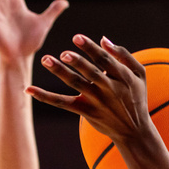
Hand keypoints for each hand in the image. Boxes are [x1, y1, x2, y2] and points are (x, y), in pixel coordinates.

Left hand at [28, 35, 152, 142]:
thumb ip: (124, 55)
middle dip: (78, 63)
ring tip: (46, 60)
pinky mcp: (85, 111)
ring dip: (60, 72)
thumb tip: (103, 39)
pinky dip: (45, 96)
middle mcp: (109, 90)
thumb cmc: (136, 97)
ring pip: (76, 85)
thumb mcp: (139, 75)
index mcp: (123, 78)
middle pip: (91, 73)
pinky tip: (29, 89)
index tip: (76, 37)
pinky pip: (62, 103)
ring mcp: (97, 102)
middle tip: (64, 53)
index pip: (105, 60)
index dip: (91, 49)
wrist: (134, 131)